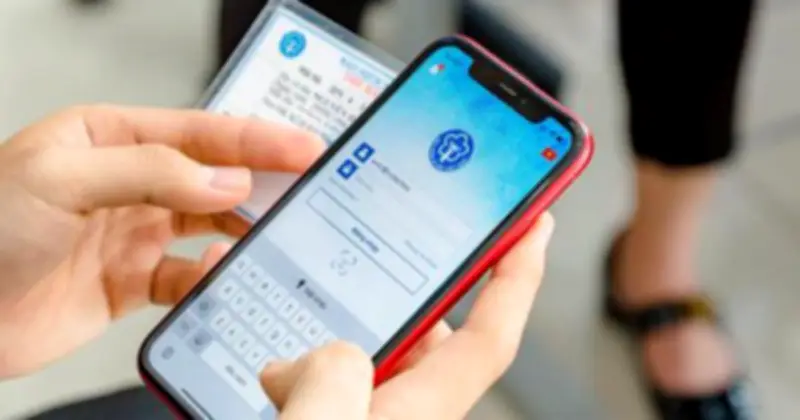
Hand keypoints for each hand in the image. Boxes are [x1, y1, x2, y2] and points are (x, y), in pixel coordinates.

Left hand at [0, 105, 322, 377]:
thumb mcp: (62, 177)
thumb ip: (151, 172)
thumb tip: (225, 182)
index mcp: (111, 137)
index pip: (200, 131)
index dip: (256, 138)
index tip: (303, 146)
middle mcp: (130, 182)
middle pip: (214, 177)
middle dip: (263, 182)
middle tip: (309, 188)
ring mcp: (134, 232)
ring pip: (209, 226)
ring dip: (241, 232)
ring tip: (273, 236)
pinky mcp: (133, 282)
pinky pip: (188, 278)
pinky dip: (209, 279)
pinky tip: (216, 274)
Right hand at [260, 215, 554, 419]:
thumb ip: (330, 378)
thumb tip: (310, 356)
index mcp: (420, 409)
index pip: (491, 333)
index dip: (519, 276)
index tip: (536, 223)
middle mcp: (401, 411)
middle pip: (423, 330)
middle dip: (395, 286)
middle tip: (373, 237)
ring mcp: (366, 416)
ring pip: (364, 352)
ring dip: (335, 322)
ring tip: (294, 297)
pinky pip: (324, 377)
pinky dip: (300, 358)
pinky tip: (264, 354)